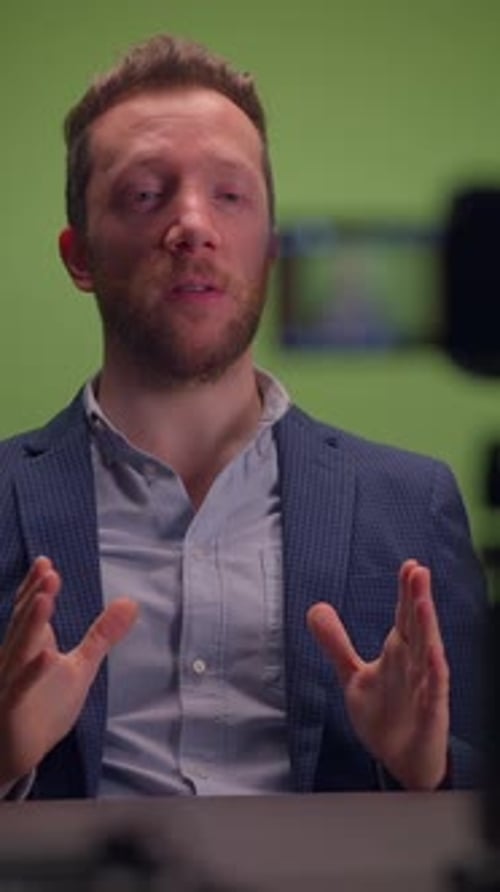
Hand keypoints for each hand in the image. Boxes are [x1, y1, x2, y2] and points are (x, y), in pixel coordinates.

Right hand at [0, 556, 137, 786]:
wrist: (15, 755)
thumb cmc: (43, 707)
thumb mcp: (81, 666)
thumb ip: (102, 635)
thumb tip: (129, 601)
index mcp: (30, 646)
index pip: (30, 611)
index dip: (36, 587)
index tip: (46, 563)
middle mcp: (15, 660)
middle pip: (24, 624)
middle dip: (35, 597)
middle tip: (48, 572)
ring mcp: (10, 684)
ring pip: (18, 650)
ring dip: (30, 624)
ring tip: (45, 598)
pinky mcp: (11, 710)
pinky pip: (20, 689)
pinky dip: (32, 672)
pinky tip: (47, 656)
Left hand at [307, 560, 449, 789]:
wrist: (399, 763)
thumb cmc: (385, 716)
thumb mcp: (352, 675)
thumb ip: (336, 642)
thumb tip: (315, 607)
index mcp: (399, 653)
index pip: (404, 616)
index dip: (406, 592)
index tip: (409, 566)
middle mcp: (415, 665)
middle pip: (418, 627)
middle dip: (418, 600)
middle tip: (419, 572)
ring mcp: (425, 688)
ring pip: (428, 653)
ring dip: (427, 628)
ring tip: (424, 602)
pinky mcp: (431, 714)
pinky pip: (434, 691)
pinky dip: (434, 672)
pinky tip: (435, 654)